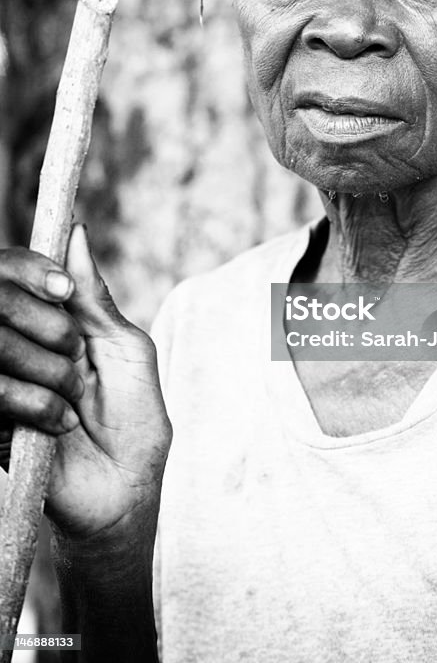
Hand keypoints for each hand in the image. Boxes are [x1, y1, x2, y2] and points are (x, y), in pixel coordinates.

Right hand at [0, 225, 171, 541]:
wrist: (124, 491)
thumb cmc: (135, 418)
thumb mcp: (127, 348)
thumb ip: (95, 297)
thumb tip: (75, 234)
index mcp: (51, 322)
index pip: (17, 275)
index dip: (33, 273)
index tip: (62, 289)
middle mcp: (18, 346)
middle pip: (6, 306)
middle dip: (56, 335)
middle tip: (80, 363)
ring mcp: (3, 380)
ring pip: (3, 347)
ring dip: (52, 377)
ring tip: (74, 404)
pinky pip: (1, 392)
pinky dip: (39, 408)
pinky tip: (59, 427)